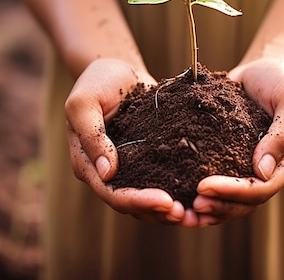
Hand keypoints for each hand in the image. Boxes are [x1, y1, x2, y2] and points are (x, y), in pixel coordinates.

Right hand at [65, 58, 194, 224]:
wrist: (116, 68)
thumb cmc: (96, 81)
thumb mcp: (84, 103)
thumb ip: (92, 135)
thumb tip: (106, 173)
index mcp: (87, 163)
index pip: (112, 193)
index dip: (138, 201)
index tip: (166, 201)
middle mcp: (106, 172)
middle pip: (131, 204)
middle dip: (158, 211)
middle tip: (187, 215)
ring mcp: (127, 167)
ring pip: (147, 198)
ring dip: (169, 209)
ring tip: (196, 213)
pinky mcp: (146, 158)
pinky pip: (161, 180)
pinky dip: (177, 190)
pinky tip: (199, 192)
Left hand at [191, 58, 283, 224]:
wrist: (262, 70)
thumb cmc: (281, 81)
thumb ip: (282, 134)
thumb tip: (262, 172)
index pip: (263, 187)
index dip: (234, 192)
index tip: (204, 186)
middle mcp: (270, 169)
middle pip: (247, 202)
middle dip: (219, 205)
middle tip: (192, 204)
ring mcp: (249, 166)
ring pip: (233, 200)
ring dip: (211, 207)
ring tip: (186, 210)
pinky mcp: (231, 159)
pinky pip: (220, 182)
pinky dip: (203, 193)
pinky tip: (181, 195)